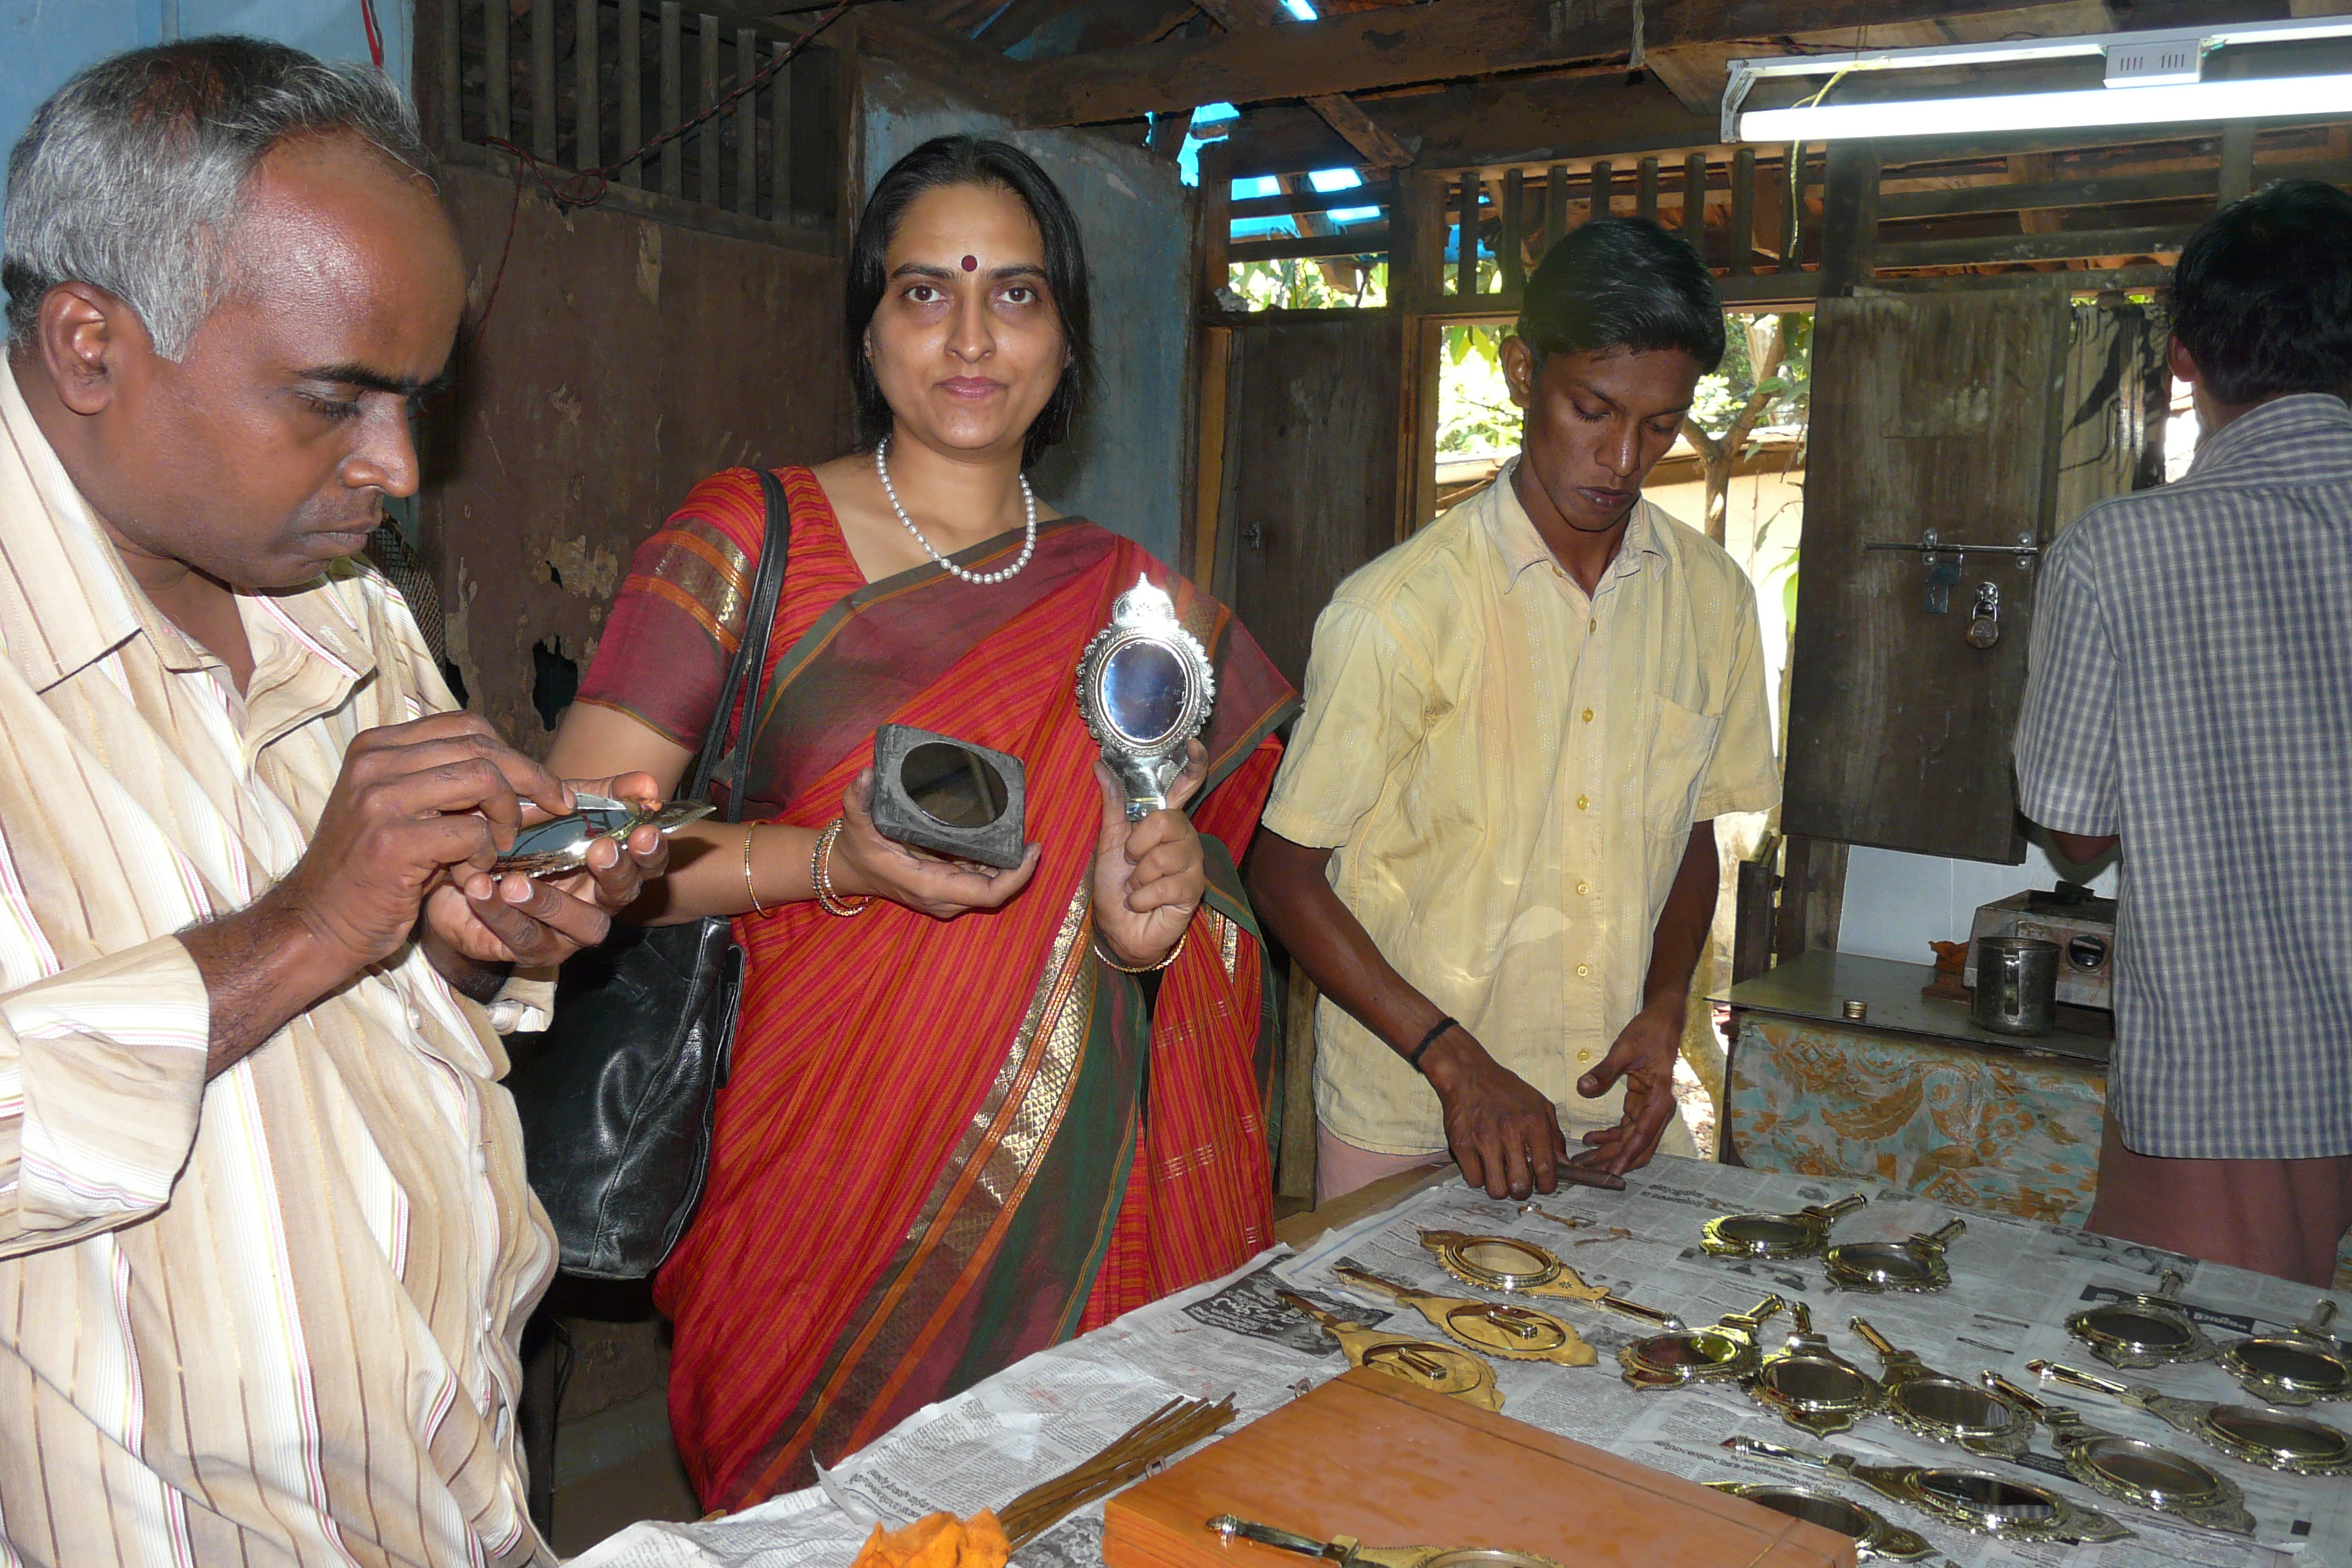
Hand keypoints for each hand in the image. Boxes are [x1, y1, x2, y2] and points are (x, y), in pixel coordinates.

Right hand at [266, 713, 573, 990]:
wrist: (316, 923)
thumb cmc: (370, 872)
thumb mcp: (403, 812)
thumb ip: (449, 786)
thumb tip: (528, 779)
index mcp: (377, 747)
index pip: (466, 726)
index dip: (514, 754)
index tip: (544, 785)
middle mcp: (375, 762)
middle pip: (482, 747)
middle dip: (531, 779)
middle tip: (553, 809)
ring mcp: (380, 798)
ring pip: (483, 779)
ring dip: (506, 817)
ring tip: (497, 848)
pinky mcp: (393, 840)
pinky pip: (471, 831)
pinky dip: (485, 855)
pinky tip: (469, 874)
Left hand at [419, 770, 673, 968]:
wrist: (463, 866)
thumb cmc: (524, 836)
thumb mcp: (562, 805)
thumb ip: (606, 792)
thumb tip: (649, 784)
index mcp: (612, 867)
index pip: (648, 863)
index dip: (652, 850)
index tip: (644, 832)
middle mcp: (599, 902)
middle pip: (623, 895)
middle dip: (616, 873)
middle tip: (599, 850)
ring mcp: (570, 932)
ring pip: (581, 925)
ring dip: (550, 902)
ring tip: (513, 881)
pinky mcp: (533, 950)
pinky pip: (524, 937)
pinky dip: (501, 913)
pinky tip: (478, 888)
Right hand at [829, 767, 1040, 917]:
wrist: (848, 869)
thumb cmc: (856, 848)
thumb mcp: (854, 822)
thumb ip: (858, 799)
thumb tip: (866, 774)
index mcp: (930, 885)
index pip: (987, 892)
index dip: (1016, 876)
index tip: (1032, 850)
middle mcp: (943, 897)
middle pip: (995, 889)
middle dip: (1017, 867)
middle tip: (1032, 839)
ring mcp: (947, 895)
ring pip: (989, 884)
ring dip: (1007, 865)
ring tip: (1020, 834)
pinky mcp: (947, 886)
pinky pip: (978, 878)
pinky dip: (993, 862)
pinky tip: (1003, 839)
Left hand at [1089, 741, 1207, 967]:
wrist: (1119, 928)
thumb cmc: (1114, 884)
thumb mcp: (1109, 841)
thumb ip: (1113, 805)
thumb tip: (1101, 765)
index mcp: (1163, 821)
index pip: (1185, 786)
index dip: (1193, 764)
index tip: (1192, 743)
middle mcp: (1183, 837)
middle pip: (1166, 821)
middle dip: (1138, 846)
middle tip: (1131, 863)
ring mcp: (1192, 863)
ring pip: (1164, 856)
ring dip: (1138, 877)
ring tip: (1136, 887)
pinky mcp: (1195, 890)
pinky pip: (1165, 885)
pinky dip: (1143, 898)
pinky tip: (1143, 904)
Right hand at [1421, 1027, 1570, 1198]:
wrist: (1468, 1074)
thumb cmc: (1506, 1090)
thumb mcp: (1540, 1106)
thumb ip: (1555, 1137)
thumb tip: (1564, 1165)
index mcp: (1533, 1123)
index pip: (1546, 1169)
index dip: (1547, 1185)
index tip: (1543, 1185)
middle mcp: (1509, 1132)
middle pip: (1520, 1186)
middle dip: (1522, 1191)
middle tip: (1519, 1183)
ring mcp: (1483, 1139)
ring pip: (1496, 1189)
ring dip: (1500, 1187)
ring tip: (1500, 1175)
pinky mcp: (1461, 1144)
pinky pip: (1473, 1180)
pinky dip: (1479, 1177)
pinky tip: (1482, 1164)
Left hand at [1572, 1001, 1683, 1175]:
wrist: (1663, 1023)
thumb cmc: (1648, 1034)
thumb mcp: (1624, 1049)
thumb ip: (1604, 1071)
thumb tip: (1582, 1088)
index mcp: (1659, 1099)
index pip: (1642, 1135)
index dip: (1626, 1156)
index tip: (1611, 1172)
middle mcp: (1658, 1109)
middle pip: (1637, 1145)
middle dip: (1612, 1160)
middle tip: (1585, 1170)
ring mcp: (1650, 1109)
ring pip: (1631, 1141)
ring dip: (1609, 1152)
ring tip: (1582, 1160)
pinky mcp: (1642, 1105)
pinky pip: (1627, 1129)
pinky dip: (1611, 1137)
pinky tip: (1590, 1139)